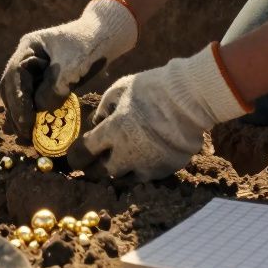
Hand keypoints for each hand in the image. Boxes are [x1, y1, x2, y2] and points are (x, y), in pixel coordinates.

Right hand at [0, 0, 137, 137]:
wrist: (106, 37)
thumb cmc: (89, 46)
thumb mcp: (71, 66)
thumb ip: (53, 88)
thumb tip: (39, 110)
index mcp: (29, 48)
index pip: (14, 77)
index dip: (18, 101)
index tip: (26, 122)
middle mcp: (27, 58)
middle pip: (11, 88)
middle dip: (15, 111)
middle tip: (24, 133)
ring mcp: (35, 69)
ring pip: (19, 95)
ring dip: (21, 115)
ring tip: (27, 136)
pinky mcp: (45, 80)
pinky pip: (34, 99)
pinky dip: (34, 113)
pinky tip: (37, 128)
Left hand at [75, 44, 249, 180]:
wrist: (191, 99)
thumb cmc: (153, 88)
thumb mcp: (120, 90)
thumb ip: (104, 108)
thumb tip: (96, 122)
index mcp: (113, 130)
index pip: (84, 153)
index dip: (76, 157)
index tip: (76, 157)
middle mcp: (127, 153)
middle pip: (102, 172)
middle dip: (95, 168)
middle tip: (95, 162)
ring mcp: (147, 164)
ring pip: (123, 179)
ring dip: (118, 171)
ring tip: (119, 161)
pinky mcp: (164, 170)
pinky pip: (145, 177)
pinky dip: (139, 171)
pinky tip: (140, 160)